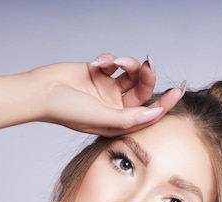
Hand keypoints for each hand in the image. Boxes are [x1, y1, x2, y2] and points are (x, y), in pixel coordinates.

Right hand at [30, 53, 184, 136]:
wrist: (42, 91)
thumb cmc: (68, 110)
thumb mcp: (103, 117)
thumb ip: (131, 118)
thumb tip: (156, 114)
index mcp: (119, 123)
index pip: (149, 113)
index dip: (166, 103)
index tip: (179, 90)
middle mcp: (116, 106)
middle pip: (143, 90)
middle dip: (146, 75)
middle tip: (148, 63)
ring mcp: (107, 89)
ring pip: (131, 73)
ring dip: (127, 63)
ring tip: (114, 61)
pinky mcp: (99, 73)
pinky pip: (115, 62)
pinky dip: (109, 58)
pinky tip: (97, 62)